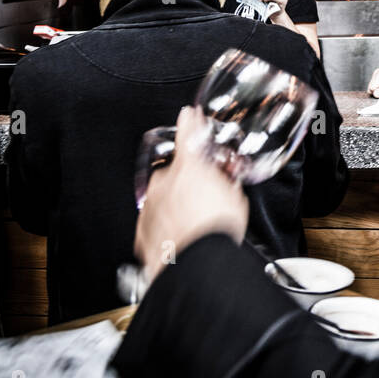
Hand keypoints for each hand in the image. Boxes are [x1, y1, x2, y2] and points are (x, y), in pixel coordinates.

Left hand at [135, 106, 247, 281]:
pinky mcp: (143, 229)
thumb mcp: (235, 196)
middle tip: (205, 199)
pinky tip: (181, 237)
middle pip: (176, 173)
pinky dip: (165, 226)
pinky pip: (154, 221)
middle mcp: (165, 181)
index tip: (187, 113)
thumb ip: (225, 181)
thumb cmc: (216, 229)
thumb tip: (227, 180)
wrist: (196, 263)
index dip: (189, 121)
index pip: (188, 133)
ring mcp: (151, 205)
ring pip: (164, 198)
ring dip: (176, 205)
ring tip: (195, 224)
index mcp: (189, 166)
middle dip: (188, 182)